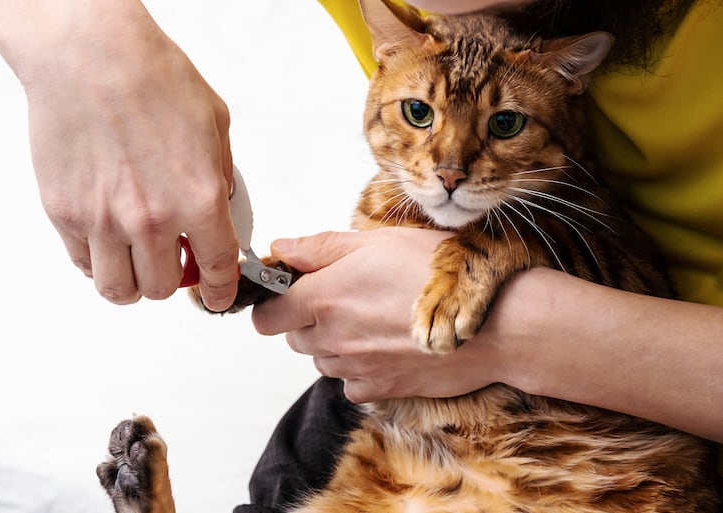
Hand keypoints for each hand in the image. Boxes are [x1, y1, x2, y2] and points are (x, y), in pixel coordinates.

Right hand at [0, 0, 239, 308]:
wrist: (90, 54)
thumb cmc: (153, 78)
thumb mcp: (216, 126)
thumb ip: (221, 178)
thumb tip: (220, 211)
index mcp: (199, 199)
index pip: (217, 270)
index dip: (220, 292)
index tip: (217, 296)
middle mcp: (152, 219)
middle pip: (162, 289)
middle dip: (173, 281)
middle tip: (172, 262)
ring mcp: (103, 220)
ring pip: (119, 290)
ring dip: (132, 283)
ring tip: (136, 261)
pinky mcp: (64, 213)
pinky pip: (84, 263)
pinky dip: (98, 261)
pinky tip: (106, 238)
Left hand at [251, 228, 510, 402]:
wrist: (495, 323)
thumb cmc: (442, 275)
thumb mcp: (381, 241)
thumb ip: (322, 248)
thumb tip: (280, 249)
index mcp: (326, 296)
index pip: (266, 315)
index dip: (272, 304)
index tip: (288, 294)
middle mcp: (333, 336)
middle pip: (293, 338)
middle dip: (308, 321)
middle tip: (344, 300)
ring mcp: (355, 367)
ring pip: (321, 361)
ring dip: (335, 345)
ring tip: (373, 321)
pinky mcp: (379, 390)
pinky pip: (350, 384)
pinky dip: (360, 370)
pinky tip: (386, 347)